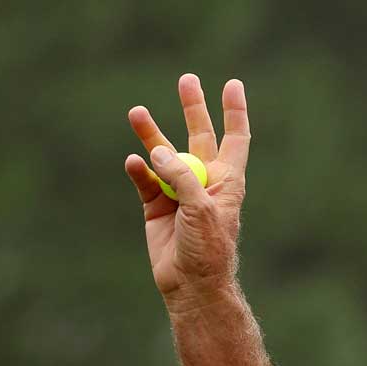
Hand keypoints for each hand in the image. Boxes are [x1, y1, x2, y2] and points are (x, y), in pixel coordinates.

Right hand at [122, 74, 251, 307]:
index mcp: (227, 181)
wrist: (191, 285)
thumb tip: (156, 149)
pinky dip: (138, 171)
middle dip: (193, 109)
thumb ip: (181, 177)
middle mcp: (204, 181)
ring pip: (164, 155)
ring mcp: (178, 192)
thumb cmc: (209, 249)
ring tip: (136, 113)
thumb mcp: (201, 210)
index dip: (234, 112)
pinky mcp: (155, 206)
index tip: (232, 84)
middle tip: (187, 80)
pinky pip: (144, 180)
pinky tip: (133, 163)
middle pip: (198, 137)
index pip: (234, 139)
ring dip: (151, 134)